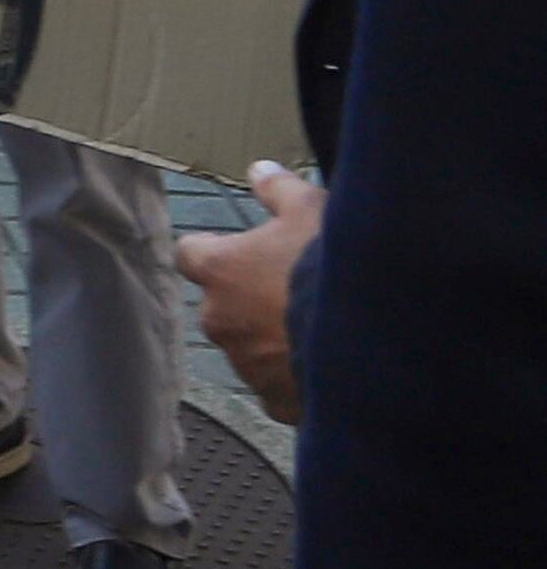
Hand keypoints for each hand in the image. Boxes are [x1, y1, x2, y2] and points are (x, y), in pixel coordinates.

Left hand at [176, 161, 319, 423]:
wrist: (377, 338)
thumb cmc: (334, 265)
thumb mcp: (313, 210)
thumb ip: (280, 190)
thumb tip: (260, 170)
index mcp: (219, 271)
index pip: (191, 254)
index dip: (215, 250)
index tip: (241, 249)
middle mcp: (219, 319)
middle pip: (223, 303)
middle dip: (250, 296)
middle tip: (296, 287)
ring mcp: (244, 363)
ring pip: (251, 344)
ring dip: (273, 335)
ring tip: (321, 324)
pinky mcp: (274, 398)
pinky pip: (278, 384)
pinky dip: (296, 373)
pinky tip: (330, 360)